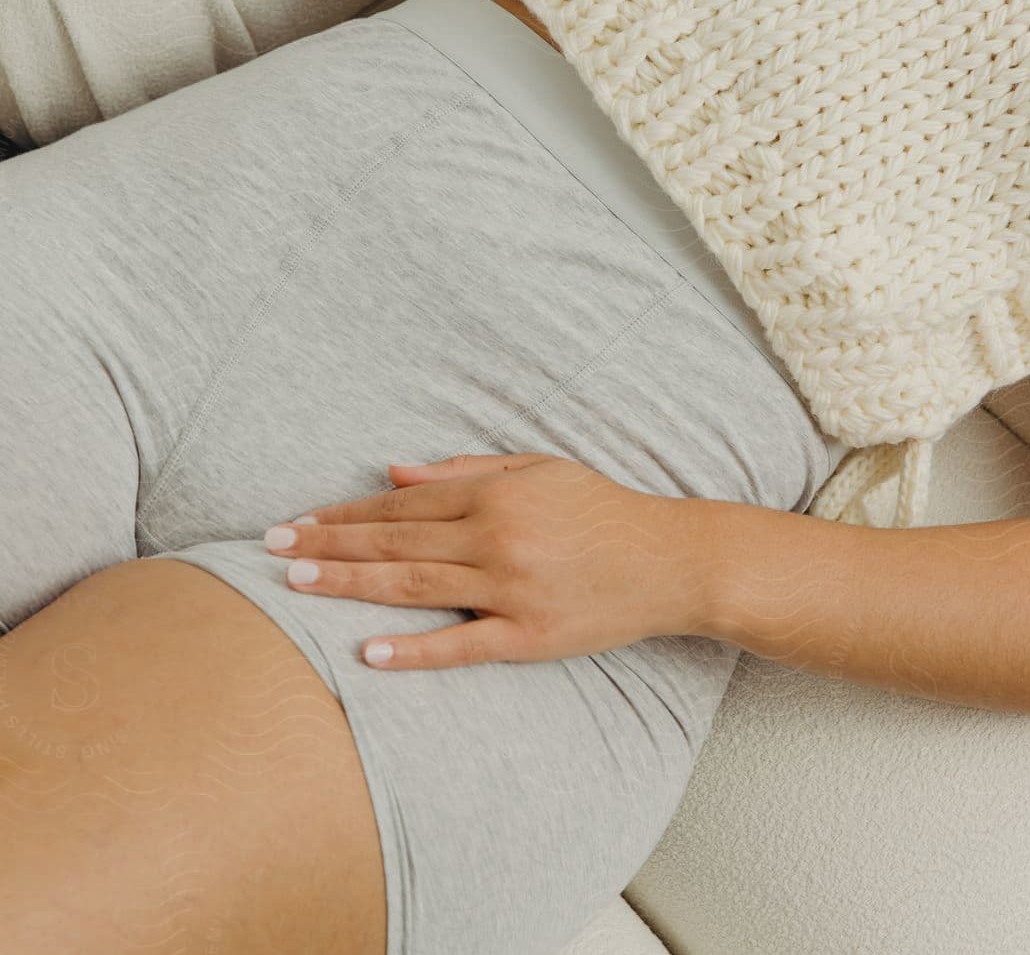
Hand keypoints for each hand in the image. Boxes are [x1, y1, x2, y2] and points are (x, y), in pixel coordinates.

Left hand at [262, 452, 714, 669]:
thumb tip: (393, 471)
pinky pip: (460, 643)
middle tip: (270, 548)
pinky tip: (367, 650)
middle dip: (327, 544)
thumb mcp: (535, 469)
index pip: (401, 504)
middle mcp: (496, 537)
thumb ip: (463, 471)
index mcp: (495, 494)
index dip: (345, 512)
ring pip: (413, 586)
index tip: (297, 519)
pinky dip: (412, 647)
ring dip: (349, 584)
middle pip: (394, 542)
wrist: (668, 560)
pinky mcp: (529, 636)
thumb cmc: (598, 510)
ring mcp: (511, 589)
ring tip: (296, 583)